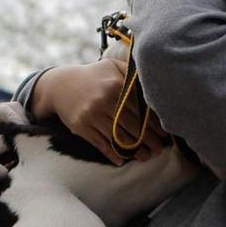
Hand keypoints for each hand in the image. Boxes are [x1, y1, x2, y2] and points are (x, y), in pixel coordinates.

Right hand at [30, 59, 170, 165]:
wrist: (60, 85)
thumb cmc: (93, 76)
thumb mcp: (112, 66)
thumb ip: (132, 71)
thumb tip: (155, 80)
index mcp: (116, 85)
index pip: (141, 108)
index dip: (154, 123)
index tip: (165, 133)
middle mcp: (104, 100)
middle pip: (133, 125)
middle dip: (149, 140)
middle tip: (160, 148)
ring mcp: (91, 115)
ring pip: (118, 137)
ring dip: (134, 150)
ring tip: (146, 157)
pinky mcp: (81, 126)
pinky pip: (100, 144)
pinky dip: (112, 153)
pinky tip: (122, 160)